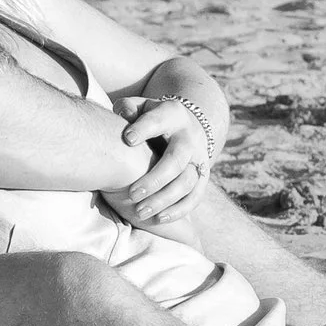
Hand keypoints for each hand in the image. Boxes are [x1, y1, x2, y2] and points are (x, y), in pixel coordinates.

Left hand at [101, 94, 211, 228]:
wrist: (186, 125)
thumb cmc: (152, 118)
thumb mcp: (142, 107)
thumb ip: (129, 108)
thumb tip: (123, 113)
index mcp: (172, 114)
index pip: (159, 121)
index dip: (144, 129)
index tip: (127, 139)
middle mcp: (189, 137)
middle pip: (176, 160)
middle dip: (154, 179)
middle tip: (132, 194)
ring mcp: (199, 158)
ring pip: (186, 183)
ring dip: (164, 200)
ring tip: (140, 212)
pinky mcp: (203, 177)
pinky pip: (195, 197)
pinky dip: (179, 210)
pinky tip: (158, 218)